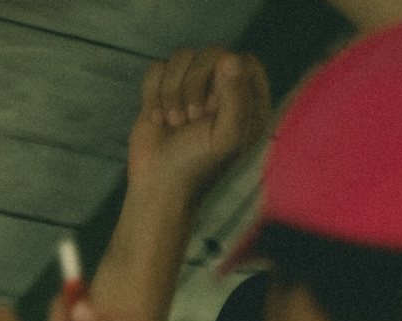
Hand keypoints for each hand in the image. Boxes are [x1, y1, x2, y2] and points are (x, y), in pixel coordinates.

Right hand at [127, 48, 270, 205]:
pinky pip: (157, 68)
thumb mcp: (226, 137)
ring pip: (182, 57)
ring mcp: (192, 87)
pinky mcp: (165, 90)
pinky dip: (153, 93)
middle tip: (191, 119)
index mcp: (248, 100)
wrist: (158, 185)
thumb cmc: (198, 166)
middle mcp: (222, 89)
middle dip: (194, 85)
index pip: (243, 61)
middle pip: (210, 53)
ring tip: (174, 123)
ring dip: (172, 91)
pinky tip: (157, 120)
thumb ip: (236, 98)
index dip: (224, 77)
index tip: (213, 108)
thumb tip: (229, 58)